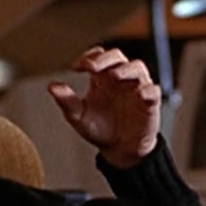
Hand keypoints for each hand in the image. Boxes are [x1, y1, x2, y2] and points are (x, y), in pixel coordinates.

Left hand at [48, 46, 160, 167]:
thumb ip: (67, 101)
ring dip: (127, 69)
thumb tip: (51, 86)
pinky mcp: (150, 103)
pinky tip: (139, 94)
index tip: (77, 67)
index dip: (88, 57)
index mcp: (102, 77)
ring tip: (115, 76)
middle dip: (106, 59)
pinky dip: (148, 90)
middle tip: (93, 67)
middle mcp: (120, 78)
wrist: (119, 150)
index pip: (98, 56)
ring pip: (138, 68)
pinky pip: (153, 91)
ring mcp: (136, 88)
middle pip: (117, 56)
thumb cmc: (99, 129)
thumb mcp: (78, 116)